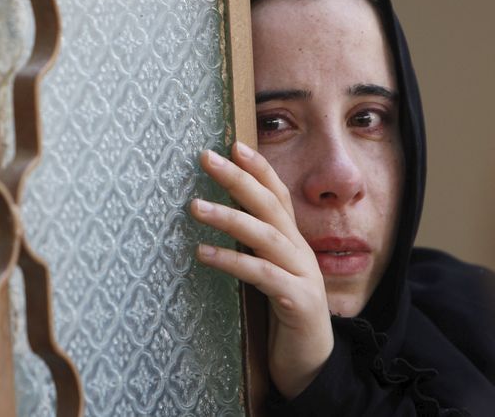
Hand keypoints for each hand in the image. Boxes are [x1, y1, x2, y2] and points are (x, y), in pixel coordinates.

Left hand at [190, 142, 333, 398]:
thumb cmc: (284, 313)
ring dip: (228, 217)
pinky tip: (203, 254)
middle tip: (207, 158)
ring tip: (194, 206)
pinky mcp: (298, 301)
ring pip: (265, 235)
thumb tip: (217, 216)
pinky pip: (261, 275)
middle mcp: (300, 251)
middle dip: (238, 178)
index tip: (233, 144)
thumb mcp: (268, 272)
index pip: (277, 195)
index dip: (258, 168)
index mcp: (292, 241)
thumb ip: (252, 246)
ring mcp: (302, 274)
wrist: (312, 362)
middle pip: (269, 205)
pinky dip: (232, 261)